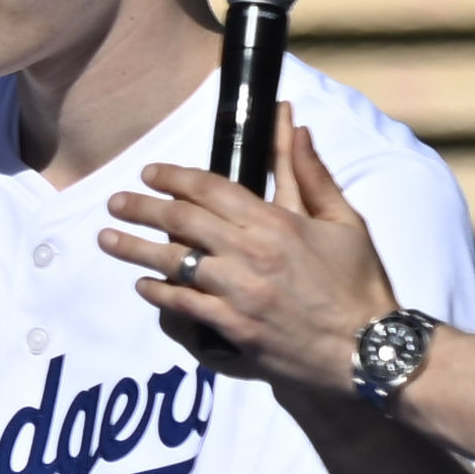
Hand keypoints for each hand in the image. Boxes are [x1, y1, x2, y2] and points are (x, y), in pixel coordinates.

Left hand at [104, 114, 396, 391]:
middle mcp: (251, 253)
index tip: (150, 173)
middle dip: (143, 207)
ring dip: (135, 248)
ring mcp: (238, 292)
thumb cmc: (359, 281)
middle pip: (183, 221)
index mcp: (276, 222)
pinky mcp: (234, 328)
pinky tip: (142, 285)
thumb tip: (295, 127)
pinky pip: (184, 305)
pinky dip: (159, 293)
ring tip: (107, 239)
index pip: (212, 189)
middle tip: (115, 201)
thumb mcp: (345, 220)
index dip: (175, 177)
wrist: (367, 346)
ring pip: (174, 262)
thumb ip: (311, 174)